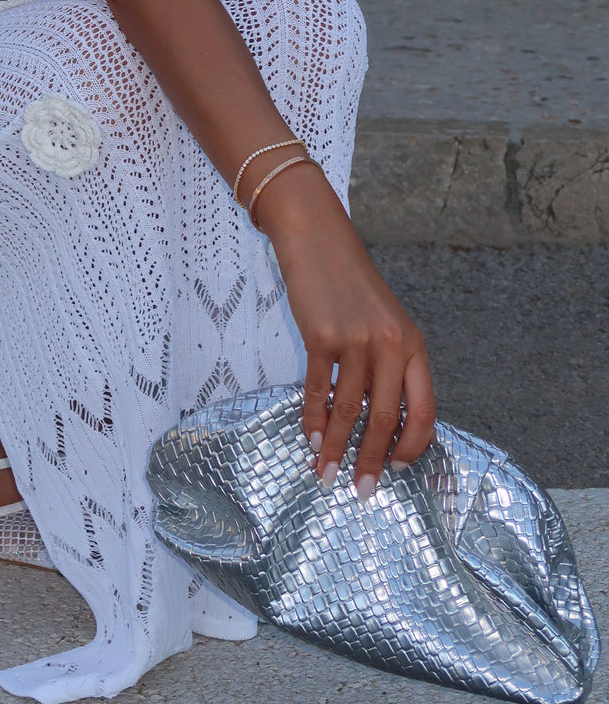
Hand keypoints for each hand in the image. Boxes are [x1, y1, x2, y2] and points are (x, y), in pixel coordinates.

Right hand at [256, 164, 435, 497]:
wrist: (318, 240)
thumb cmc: (352, 287)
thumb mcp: (386, 324)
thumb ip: (390, 368)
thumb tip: (383, 426)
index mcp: (414, 345)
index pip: (425, 411)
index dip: (412, 448)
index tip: (397, 471)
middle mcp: (391, 345)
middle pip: (385, 419)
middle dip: (372, 462)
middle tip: (362, 492)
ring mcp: (355, 339)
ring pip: (348, 410)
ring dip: (335, 448)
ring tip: (324, 474)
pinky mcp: (321, 334)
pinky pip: (317, 389)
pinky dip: (311, 419)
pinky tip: (308, 437)